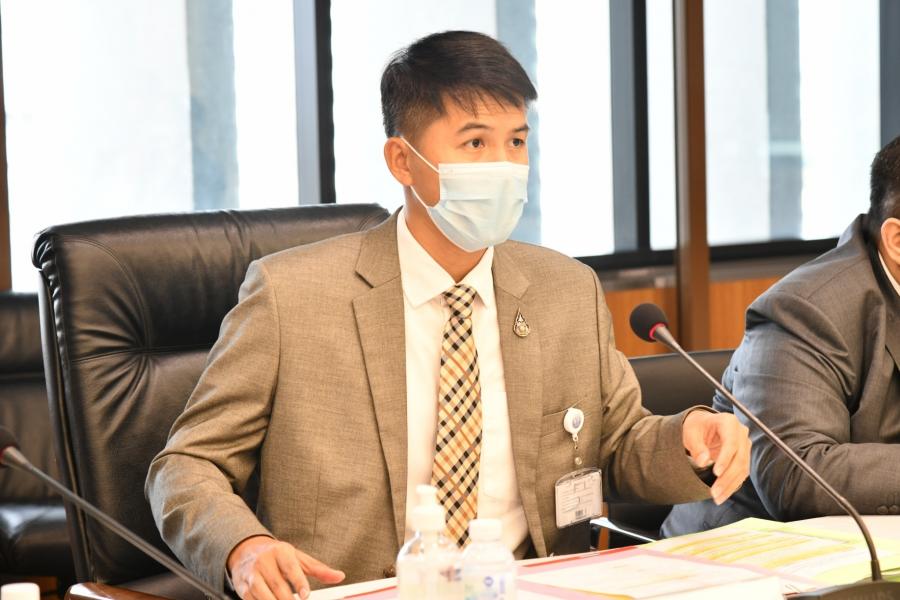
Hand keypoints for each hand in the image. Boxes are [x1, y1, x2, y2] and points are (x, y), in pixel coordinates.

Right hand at [227, 535, 344, 599]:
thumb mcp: (298, 558)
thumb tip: (340, 576)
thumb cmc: (278, 556)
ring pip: (263, 595)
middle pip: (278, 585)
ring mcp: (251, 574)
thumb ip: (319, 569)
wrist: (247, 550)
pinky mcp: (242, 587)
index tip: (306, 595)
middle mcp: (264, 561)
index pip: (290, 567)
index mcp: (280, 551)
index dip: (299, 582)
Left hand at [681, 410, 749, 504]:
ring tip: (717, 498)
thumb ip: (696, 446)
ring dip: (730, 485)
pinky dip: (732, 485)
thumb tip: (703, 462)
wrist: (702, 427)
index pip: (731, 442)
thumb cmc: (696, 427)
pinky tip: (723, 494)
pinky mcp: (744, 457)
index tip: (716, 473)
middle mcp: (741, 433)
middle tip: (714, 492)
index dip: (725, 459)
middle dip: (727, 477)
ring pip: (742, 469)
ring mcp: (744, 446)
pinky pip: (741, 474)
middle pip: (739, 458)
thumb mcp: (690, 433)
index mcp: (729, 422)